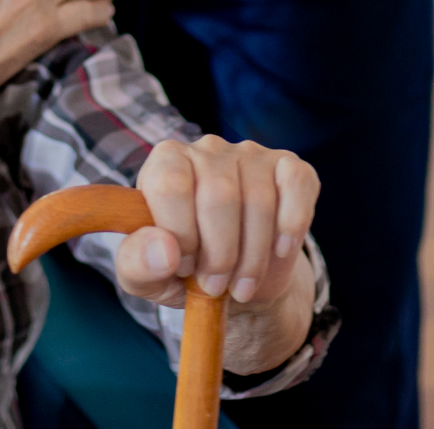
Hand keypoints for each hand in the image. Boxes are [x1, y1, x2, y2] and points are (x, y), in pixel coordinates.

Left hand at [115, 136, 318, 373]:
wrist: (233, 281)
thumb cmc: (182, 270)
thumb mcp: (146, 276)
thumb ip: (136, 263)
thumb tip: (164, 251)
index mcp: (165, 161)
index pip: (170, 185)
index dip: (179, 235)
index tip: (183, 267)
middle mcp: (207, 148)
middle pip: (218, 196)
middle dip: (219, 255)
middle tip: (215, 286)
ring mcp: (250, 154)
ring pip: (259, 200)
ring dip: (253, 257)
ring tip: (241, 285)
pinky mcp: (288, 166)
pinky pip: (296, 184)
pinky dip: (292, 224)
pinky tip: (281, 250)